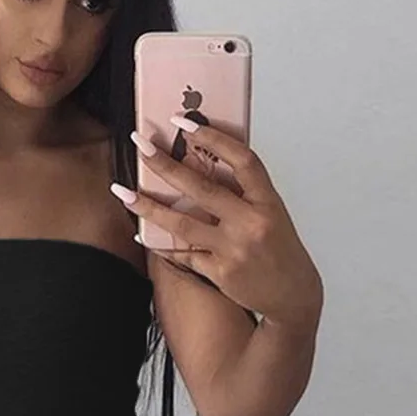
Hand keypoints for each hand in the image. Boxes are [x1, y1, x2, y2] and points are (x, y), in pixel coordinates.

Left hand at [115, 116, 323, 334]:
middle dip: (165, 164)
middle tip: (141, 146)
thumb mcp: (271, 212)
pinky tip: (142, 233)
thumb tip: (202, 163)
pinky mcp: (220, 272)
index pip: (241, 160)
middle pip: (201, 188)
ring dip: (148, 206)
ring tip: (122, 192)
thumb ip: (242, 191)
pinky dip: (161, 244)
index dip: (212, 137)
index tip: (183, 122)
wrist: (293, 293)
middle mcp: (251, 223)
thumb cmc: (279, 249)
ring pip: (182, 223)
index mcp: (267, 201)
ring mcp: (234, 249)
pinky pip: (183, 254)